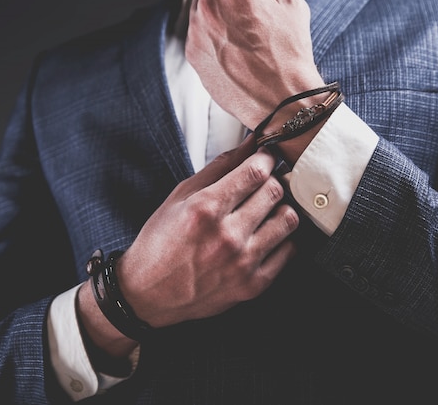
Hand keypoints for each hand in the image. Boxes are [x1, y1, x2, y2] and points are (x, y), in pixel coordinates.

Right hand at [117, 136, 297, 327]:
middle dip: (272, 181)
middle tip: (263, 184)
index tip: (265, 158)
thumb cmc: (160, 242)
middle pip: (275, 192)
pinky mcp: (253, 285)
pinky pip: (289, 251)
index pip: (256, 172)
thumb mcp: (180, 196)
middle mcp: (227, 236)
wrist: (148, 294)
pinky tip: (265, 236)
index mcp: (205, 209)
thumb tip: (250, 143)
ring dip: (280, 209)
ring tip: (266, 211)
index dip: (266, 158)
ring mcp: (243, 263)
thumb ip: (219, 167)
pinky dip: (282, 239)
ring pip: (288, 220)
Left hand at [186, 0, 325, 128]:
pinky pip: (198, 35)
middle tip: (250, 16)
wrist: (280, 102)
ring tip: (243, 37)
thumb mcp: (292, 5)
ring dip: (218, 15)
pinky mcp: (192, 53)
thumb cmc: (289, 58)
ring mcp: (196, 29)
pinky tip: (234, 52)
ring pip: (202, 10)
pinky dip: (212, 38)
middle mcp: (209, 4)